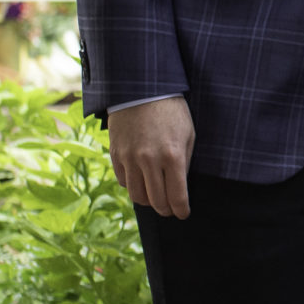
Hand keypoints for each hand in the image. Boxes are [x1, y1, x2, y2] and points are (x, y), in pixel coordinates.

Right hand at [108, 97, 195, 219]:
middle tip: (171, 210)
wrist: (141, 90)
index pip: (177, 196)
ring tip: (156, 199)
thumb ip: (184, 162)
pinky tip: (141, 181)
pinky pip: (123, 181)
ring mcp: (130, 158)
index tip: (183, 214)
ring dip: (148, 201)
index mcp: (173, 156)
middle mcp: (149, 161)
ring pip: (137, 195)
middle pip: (156, 201)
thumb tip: (181, 186)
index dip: (181, 210)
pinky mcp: (116, 154)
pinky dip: (133, 186)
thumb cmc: (171, 111)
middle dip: (166, 210)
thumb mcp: (188, 135)